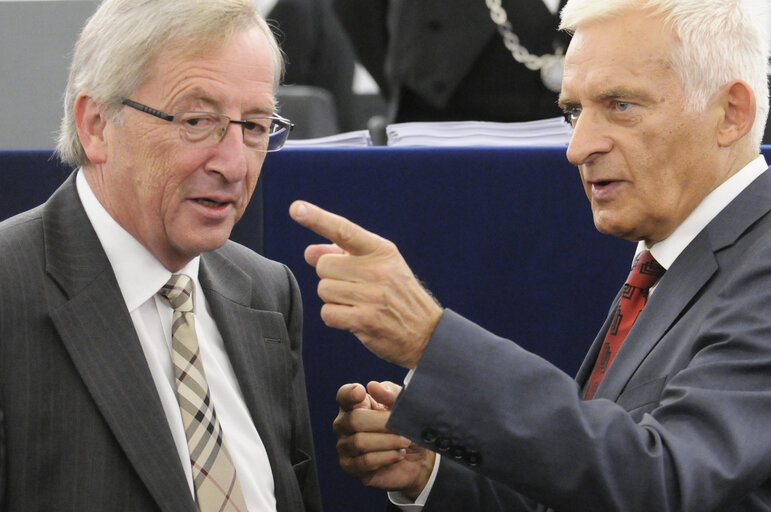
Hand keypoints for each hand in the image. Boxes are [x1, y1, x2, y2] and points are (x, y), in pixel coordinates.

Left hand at [290, 201, 442, 367]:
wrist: (426, 331)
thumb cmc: (396, 294)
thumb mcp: (378, 266)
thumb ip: (342, 255)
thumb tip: (309, 252)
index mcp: (381, 250)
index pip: (344, 230)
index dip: (317, 218)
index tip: (296, 208)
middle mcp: (377, 270)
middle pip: (323, 266)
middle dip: (331, 277)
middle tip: (354, 286)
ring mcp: (372, 296)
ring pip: (323, 290)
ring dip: (333, 299)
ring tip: (357, 303)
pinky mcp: (365, 320)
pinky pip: (327, 313)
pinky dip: (335, 317)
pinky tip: (354, 318)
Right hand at [334, 381, 435, 498]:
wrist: (416, 456)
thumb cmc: (405, 426)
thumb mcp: (403, 406)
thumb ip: (390, 394)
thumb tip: (373, 386)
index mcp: (355, 404)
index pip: (343, 396)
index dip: (349, 394)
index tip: (361, 392)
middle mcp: (344, 424)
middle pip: (354, 419)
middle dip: (382, 424)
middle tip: (402, 428)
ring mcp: (345, 446)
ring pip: (360, 442)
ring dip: (388, 442)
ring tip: (405, 442)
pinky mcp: (350, 467)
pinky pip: (365, 461)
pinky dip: (386, 457)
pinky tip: (398, 454)